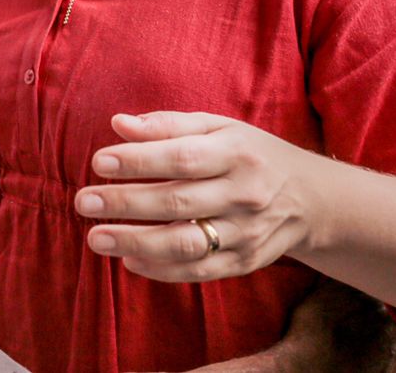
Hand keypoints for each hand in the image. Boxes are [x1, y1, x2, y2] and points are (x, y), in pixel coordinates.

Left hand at [76, 111, 319, 282]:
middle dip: (125, 204)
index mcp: (236, 153)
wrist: (312, 198)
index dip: (138, 161)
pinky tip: (129, 259)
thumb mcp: (218, 127)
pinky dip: (160, 269)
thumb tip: (118, 124)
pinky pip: (199, 271)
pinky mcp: (246, 262)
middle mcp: (244, 194)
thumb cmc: (250, 153)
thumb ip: (167, 125)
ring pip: (186, 244)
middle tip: (83, 201)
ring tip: (96, 238)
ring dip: (136, 243)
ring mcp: (247, 233)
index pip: (181, 157)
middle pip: (178, 202)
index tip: (98, 162)